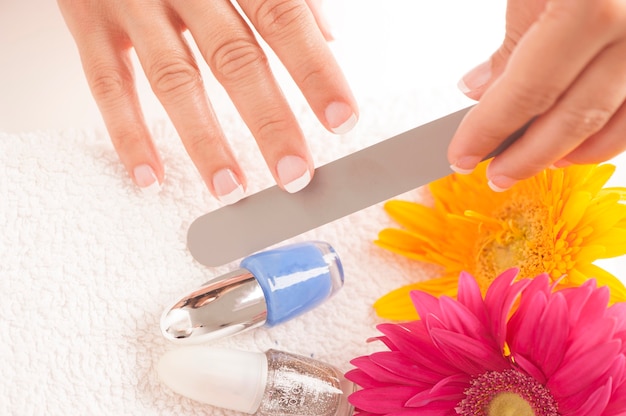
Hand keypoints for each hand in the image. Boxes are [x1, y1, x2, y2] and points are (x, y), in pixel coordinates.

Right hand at [57, 0, 357, 201]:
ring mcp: (131, 1)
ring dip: (203, 140)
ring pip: (173, 78)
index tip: (341, 118)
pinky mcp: (89, 21)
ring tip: (230, 186)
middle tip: (293, 171)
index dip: (315, 70)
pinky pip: (106, 83)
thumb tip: (325, 38)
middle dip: (268, 121)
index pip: (284, 17)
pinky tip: (151, 174)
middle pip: (233, 57)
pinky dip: (128, 133)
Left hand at [448, 0, 625, 190]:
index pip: (530, 88)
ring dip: (571, 152)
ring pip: (619, 121)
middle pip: (576, 114)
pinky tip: (577, 144)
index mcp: (592, 5)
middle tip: (493, 176)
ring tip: (530, 164)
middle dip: (527, 155)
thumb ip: (514, 39)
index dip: (490, 129)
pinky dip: (611, 133)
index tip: (460, 155)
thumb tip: (480, 90)